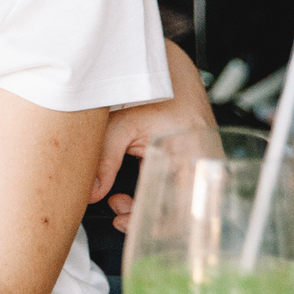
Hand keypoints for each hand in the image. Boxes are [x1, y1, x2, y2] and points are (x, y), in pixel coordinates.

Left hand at [96, 40, 215, 226]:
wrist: (173, 71)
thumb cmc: (153, 93)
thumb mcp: (121, 125)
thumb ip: (103, 161)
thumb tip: (91, 195)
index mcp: (189, 155)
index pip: (176, 209)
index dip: (146, 221)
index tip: (121, 223)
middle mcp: (202, 163)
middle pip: (177, 211)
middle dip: (142, 216)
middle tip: (116, 212)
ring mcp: (201, 164)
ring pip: (175, 202)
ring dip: (145, 205)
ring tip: (118, 199)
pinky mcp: (194, 163)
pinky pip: (176, 189)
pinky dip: (152, 193)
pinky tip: (131, 190)